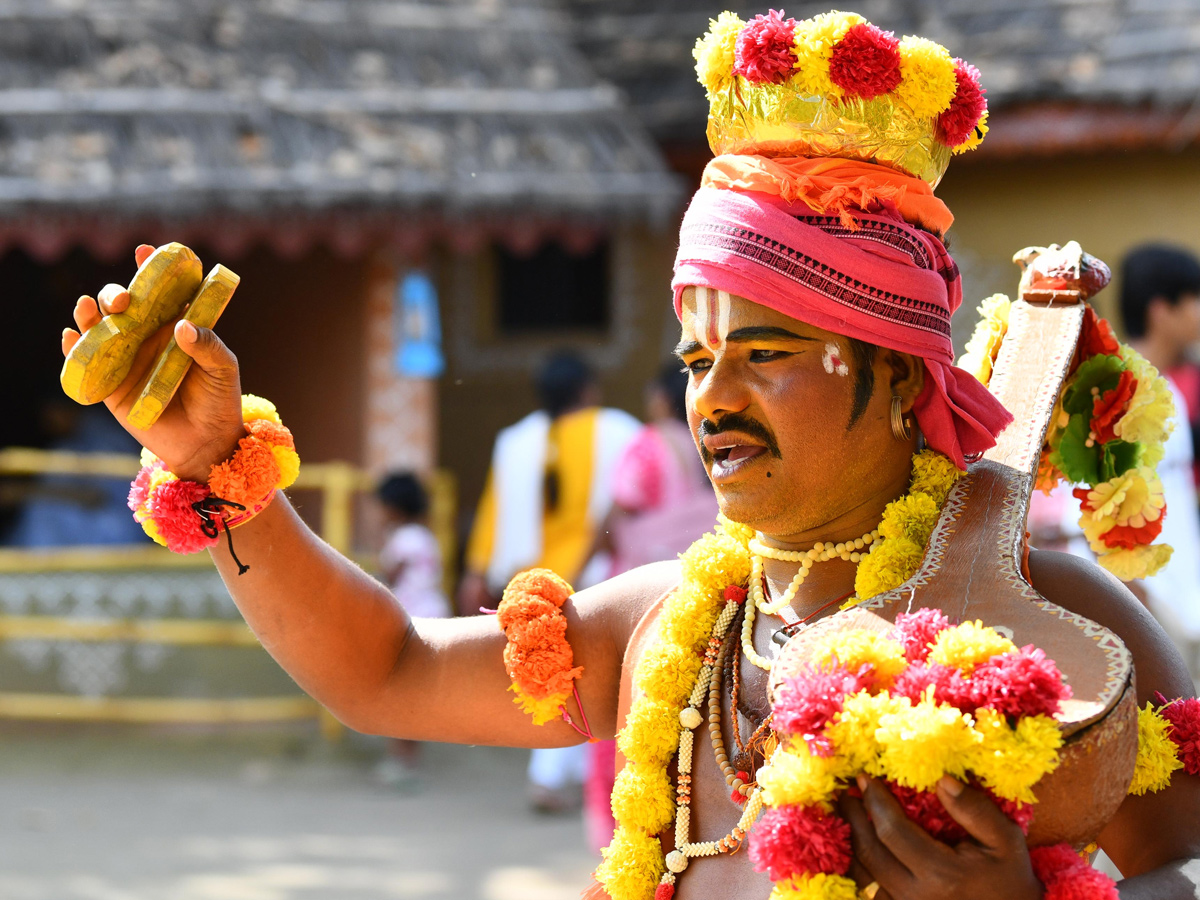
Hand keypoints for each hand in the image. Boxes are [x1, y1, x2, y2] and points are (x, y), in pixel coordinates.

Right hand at [60, 244, 245, 480]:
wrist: (207, 445)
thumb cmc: (219, 402)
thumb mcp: (223, 370)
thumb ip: (209, 346)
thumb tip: (181, 326)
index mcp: (176, 326)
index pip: (162, 291)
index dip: (152, 268)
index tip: (146, 251)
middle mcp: (148, 338)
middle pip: (123, 305)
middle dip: (117, 293)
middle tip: (123, 300)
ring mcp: (127, 359)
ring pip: (100, 327)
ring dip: (90, 314)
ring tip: (88, 308)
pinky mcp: (111, 385)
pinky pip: (85, 362)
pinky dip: (74, 348)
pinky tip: (70, 336)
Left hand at [839, 775, 1042, 899]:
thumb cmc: (1009, 877)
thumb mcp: (1005, 840)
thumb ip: (975, 810)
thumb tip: (942, 780)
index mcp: (942, 875)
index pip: (892, 832)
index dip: (875, 802)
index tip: (865, 778)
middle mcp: (917, 896)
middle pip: (870, 852)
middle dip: (854, 817)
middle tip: (848, 793)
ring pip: (862, 876)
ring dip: (850, 842)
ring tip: (849, 814)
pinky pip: (868, 893)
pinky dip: (857, 868)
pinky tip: (857, 845)